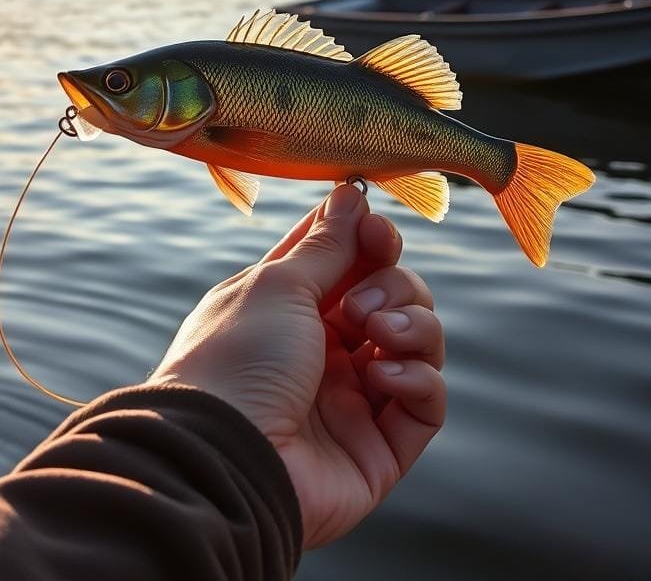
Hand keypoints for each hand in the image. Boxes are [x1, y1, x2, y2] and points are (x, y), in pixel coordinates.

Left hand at [147, 184, 445, 546]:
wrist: (223, 457)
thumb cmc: (236, 359)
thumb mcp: (278, 284)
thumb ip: (327, 244)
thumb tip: (351, 193)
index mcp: (291, 307)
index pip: (349, 260)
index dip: (372, 239)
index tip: (377, 231)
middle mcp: (325, 348)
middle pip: (396, 296)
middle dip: (394, 284)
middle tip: (359, 304)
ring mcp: (354, 398)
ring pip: (420, 343)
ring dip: (413, 325)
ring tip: (377, 332)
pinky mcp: (379, 447)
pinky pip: (426, 403)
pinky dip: (418, 379)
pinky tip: (383, 376)